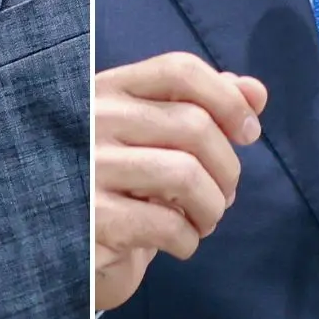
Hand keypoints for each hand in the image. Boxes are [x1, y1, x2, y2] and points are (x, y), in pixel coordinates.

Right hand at [95, 52, 266, 311]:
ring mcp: (86, 167)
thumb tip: (255, 90)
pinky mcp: (91, 217)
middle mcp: (89, 119)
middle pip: (194, 125)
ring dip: (213, 206)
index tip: (248, 133)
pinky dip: (188, 239)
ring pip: (186, 174)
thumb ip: (197, 107)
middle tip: (223, 195)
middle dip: (228, 168)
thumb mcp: (150, 140)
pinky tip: (179, 243)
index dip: (227, 100)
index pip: (178, 70)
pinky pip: (167, 223)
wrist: (63, 249)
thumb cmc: (115, 188)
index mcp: (104, 90)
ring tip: (203, 220)